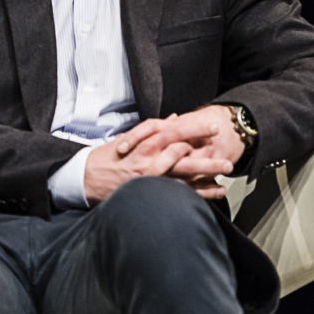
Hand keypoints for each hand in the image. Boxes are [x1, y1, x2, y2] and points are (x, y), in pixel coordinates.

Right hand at [83, 109, 240, 203]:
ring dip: (208, 172)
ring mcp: (152, 179)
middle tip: (226, 149)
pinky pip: (180, 193)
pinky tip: (215, 191)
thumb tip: (174, 120)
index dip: (196, 128)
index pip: (175, 132)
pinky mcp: (151, 193)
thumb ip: (153, 129)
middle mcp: (149, 160)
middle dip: (207, 152)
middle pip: (184, 154)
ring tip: (226, 169)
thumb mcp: (128, 137)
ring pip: (185, 174)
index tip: (213, 126)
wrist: (87, 179)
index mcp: (145, 143)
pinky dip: (200, 193)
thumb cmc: (106, 158)